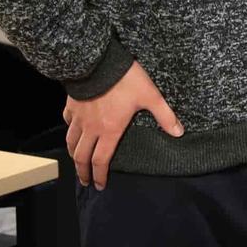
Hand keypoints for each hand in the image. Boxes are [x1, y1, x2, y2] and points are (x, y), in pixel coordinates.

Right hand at [63, 61, 181, 189]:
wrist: (97, 61)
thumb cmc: (124, 80)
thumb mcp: (150, 96)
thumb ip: (165, 116)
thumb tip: (179, 132)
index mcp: (109, 130)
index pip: (101, 160)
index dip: (100, 175)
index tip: (100, 185)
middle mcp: (90, 128)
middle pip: (81, 156)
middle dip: (83, 172)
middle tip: (85, 181)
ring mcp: (78, 117)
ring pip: (71, 142)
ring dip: (73, 155)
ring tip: (76, 162)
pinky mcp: (71, 105)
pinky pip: (67, 122)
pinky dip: (69, 131)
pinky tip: (72, 132)